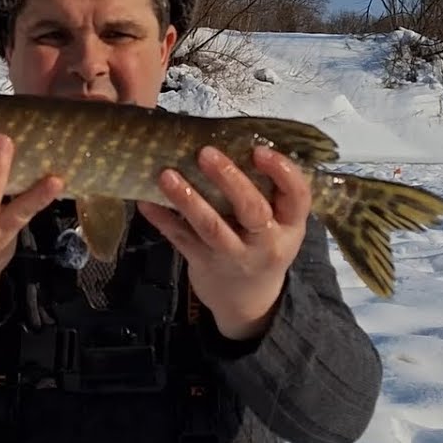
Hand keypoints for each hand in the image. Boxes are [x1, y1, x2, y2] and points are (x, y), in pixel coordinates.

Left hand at [137, 145, 310, 340]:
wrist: (248, 302)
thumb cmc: (261, 246)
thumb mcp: (277, 225)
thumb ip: (265, 193)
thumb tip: (233, 141)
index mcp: (290, 226)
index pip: (297, 196)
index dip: (282, 172)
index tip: (259, 150)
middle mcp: (265, 242)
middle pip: (251, 210)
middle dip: (229, 180)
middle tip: (206, 153)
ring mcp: (233, 256)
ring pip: (211, 227)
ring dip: (188, 199)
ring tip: (166, 175)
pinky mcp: (203, 263)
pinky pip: (180, 238)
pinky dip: (161, 219)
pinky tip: (145, 201)